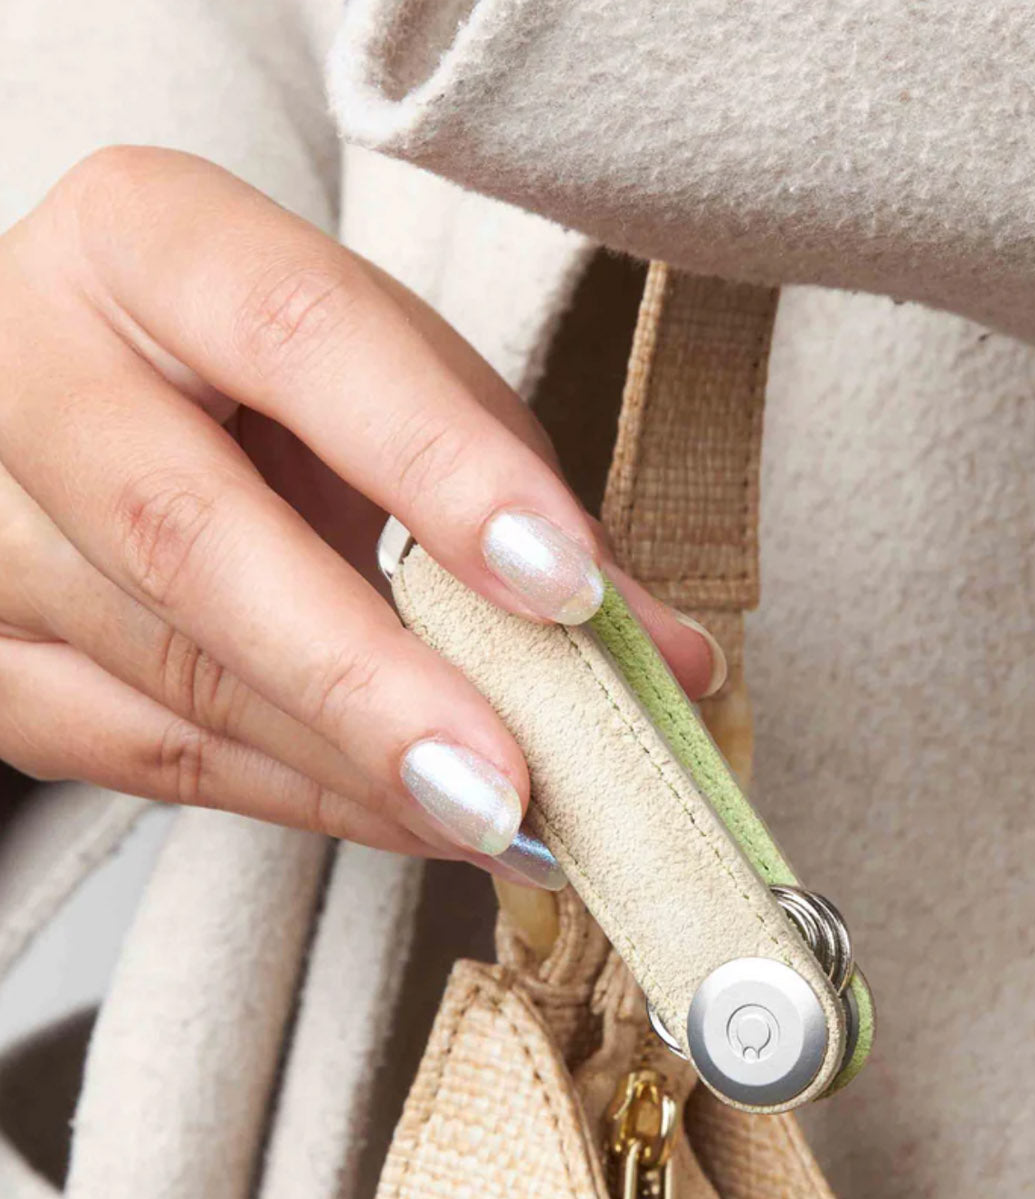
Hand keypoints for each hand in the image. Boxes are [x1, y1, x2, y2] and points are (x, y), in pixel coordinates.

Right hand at [0, 149, 722, 884]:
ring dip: (351, 766)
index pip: (300, 340)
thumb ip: (517, 497)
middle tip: (506, 778)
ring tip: (491, 815)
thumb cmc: (261, 372)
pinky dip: (296, 798)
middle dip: (366, 676)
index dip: (440, 468)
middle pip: (189, 534)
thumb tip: (667, 660)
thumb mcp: (391, 377)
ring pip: (172, 670)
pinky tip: (402, 816)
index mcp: (146, 242)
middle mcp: (29, 367)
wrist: (95, 390)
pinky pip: (145, 754)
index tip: (566, 588)